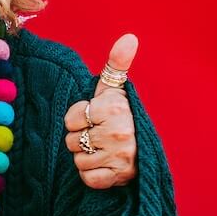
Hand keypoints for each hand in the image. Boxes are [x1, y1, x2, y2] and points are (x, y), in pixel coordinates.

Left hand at [64, 33, 137, 188]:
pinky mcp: (118, 177)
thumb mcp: (115, 90)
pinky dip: (92, 175)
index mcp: (114, 108)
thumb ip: (116, 64)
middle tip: (100, 137)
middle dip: (82, 140)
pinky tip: (104, 166)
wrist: (145, 152)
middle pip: (72, 141)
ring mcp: (119, 156)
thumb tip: (129, 37)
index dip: (79, 120)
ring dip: (86, 158)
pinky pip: (88, 178)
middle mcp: (118, 132)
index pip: (71, 119)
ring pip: (78, 161)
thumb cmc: (121, 117)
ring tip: (103, 151)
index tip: (96, 120)